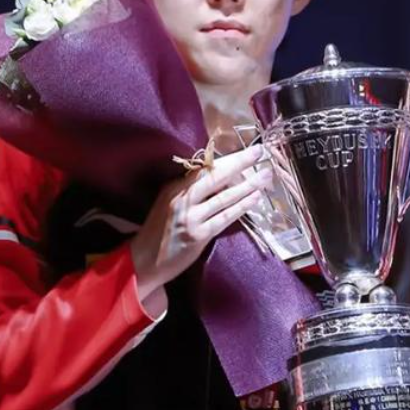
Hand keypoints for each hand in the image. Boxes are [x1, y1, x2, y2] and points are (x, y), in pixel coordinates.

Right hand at [131, 145, 269, 302]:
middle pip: (215, 176)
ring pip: (224, 197)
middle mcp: (181, 199)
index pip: (204, 167)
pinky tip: (255, 198)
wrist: (143, 261)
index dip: (227, 158)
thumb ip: (190, 190)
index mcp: (174, 187)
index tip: (247, 148)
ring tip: (265, 175)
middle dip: (240, 162)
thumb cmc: (159, 231)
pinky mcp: (199, 235)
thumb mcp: (169, 203)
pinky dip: (242, 206)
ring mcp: (190, 218)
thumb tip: (222, 175)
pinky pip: (225, 217)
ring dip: (248, 185)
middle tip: (260, 152)